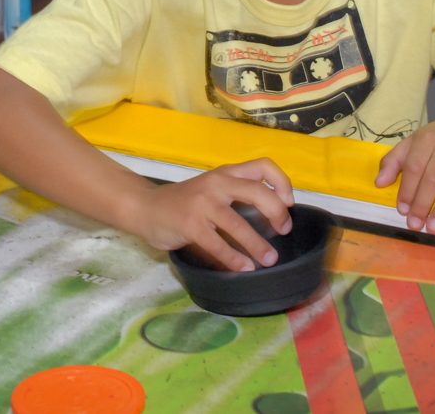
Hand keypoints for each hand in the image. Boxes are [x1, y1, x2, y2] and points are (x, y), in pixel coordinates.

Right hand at [124, 158, 294, 271]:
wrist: (146, 207)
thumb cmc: (184, 201)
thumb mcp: (212, 188)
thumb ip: (236, 193)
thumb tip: (273, 214)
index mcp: (226, 173)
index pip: (263, 165)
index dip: (282, 182)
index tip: (288, 202)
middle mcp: (217, 183)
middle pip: (258, 192)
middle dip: (277, 213)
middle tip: (283, 231)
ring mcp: (202, 203)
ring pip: (239, 224)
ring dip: (258, 245)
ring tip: (269, 260)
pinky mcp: (190, 225)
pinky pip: (218, 245)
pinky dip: (234, 259)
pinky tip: (243, 269)